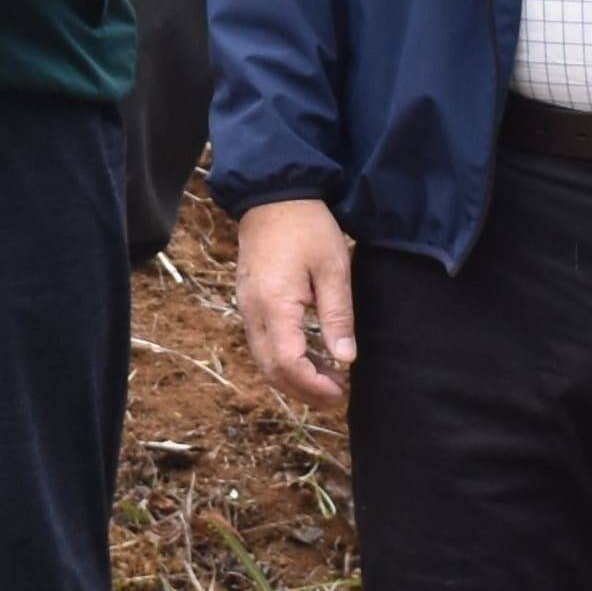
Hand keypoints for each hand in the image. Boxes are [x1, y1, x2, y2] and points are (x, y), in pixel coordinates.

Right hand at [236, 198, 358, 409]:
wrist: (273, 194)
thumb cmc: (307, 226)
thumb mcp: (333, 267)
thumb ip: (337, 316)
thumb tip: (345, 359)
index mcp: (274, 304)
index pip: (288, 362)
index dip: (313, 385)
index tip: (340, 390)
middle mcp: (253, 312)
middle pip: (271, 369)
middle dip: (303, 390)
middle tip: (337, 395)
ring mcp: (246, 307)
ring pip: (264, 359)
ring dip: (293, 377)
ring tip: (329, 380)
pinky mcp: (249, 302)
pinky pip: (262, 342)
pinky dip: (284, 359)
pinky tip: (311, 357)